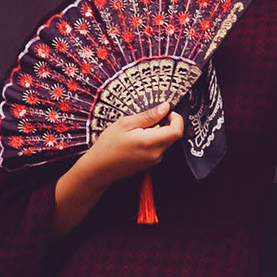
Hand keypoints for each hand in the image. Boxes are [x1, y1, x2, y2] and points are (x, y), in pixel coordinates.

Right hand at [53, 103, 182, 234]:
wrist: (99, 168)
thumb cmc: (108, 146)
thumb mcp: (125, 123)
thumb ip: (148, 116)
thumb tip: (165, 108)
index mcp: (151, 142)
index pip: (177, 130)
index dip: (176, 118)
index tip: (167, 112)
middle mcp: (156, 154)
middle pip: (173, 136)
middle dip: (166, 124)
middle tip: (150, 119)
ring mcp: (153, 160)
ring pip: (165, 142)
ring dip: (158, 132)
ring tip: (139, 130)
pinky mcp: (150, 163)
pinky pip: (158, 148)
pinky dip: (152, 140)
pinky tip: (137, 139)